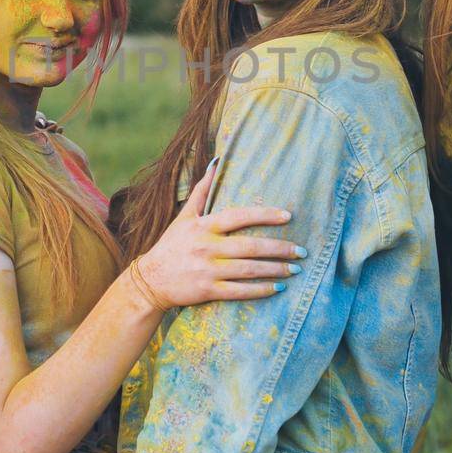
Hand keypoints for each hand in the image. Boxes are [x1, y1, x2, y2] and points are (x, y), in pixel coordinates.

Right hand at [132, 159, 304, 306]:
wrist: (149, 281)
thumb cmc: (171, 245)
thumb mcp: (184, 216)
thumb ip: (202, 190)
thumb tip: (216, 161)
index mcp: (204, 226)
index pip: (239, 216)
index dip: (264, 215)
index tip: (288, 216)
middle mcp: (207, 247)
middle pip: (250, 247)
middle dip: (280, 249)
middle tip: (302, 251)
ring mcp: (207, 270)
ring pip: (249, 270)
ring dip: (276, 270)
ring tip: (295, 270)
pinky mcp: (207, 291)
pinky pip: (240, 291)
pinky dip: (260, 290)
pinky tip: (277, 289)